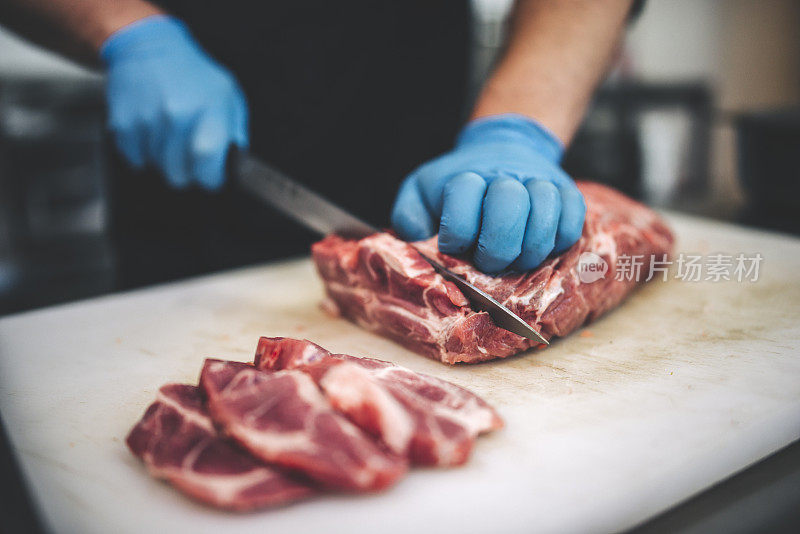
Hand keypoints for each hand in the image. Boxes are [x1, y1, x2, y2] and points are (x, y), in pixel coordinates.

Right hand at [101, 15, 247, 189]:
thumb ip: (235, 132)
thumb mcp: (228, 95)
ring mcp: (148, 121)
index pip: (207, 166)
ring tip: (168, 132)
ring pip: (157, 168)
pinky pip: (136, 159)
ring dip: (164, 158)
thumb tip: (235, 165)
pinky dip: (143, 151)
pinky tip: (151, 130)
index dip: (211, 178)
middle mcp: (177, 117)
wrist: (147, 47)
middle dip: (186, 171)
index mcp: (209, 111)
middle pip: (179, 175)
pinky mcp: (123, 124)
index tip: (211, 176)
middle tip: (187, 152)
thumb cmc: (192, 73)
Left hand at [391, 114, 585, 272]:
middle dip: (497, 246)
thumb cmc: (455, 187)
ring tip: (517, 261)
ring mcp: (539, 181)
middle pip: (508, 204)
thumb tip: (418, 239)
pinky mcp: (567, 192)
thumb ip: (409, 215)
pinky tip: (544, 248)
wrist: (499, 150)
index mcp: (465, 175)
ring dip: (531, 246)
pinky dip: (560, 238)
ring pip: (546, 210)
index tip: (453, 246)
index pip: (465, 196)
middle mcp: (505, 174)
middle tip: (488, 263)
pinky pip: (574, 217)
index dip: (458, 230)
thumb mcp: (420, 192)